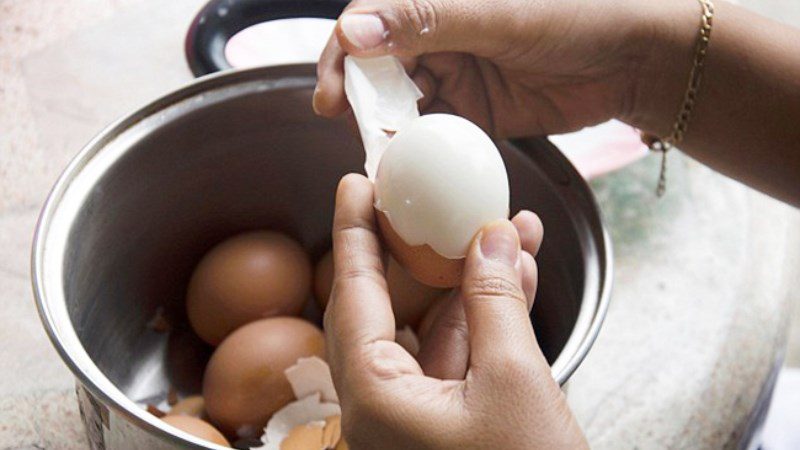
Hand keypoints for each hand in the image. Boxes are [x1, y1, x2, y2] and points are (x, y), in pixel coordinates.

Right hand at [313, 0, 676, 137]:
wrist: (634, 59)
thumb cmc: (576, 16)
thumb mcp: (498, 15)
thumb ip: (426, 21)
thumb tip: (354, 33)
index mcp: (437, 2)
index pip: (370, 22)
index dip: (340, 56)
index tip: (329, 93)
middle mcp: (437, 36)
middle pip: (376, 68)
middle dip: (356, 98)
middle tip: (346, 128)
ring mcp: (454, 77)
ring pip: (399, 104)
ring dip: (383, 128)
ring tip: (373, 154)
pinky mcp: (473, 115)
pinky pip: (432, 135)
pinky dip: (416, 151)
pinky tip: (403, 167)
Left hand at [324, 174, 586, 449]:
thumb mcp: (515, 381)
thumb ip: (495, 302)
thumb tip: (489, 238)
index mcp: (373, 399)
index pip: (351, 295)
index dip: (354, 232)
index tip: (355, 184)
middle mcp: (382, 408)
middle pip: (388, 306)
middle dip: (421, 249)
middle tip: (427, 198)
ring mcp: (416, 419)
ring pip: (433, 329)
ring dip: (470, 280)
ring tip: (505, 227)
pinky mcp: (450, 425)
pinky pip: (459, 357)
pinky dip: (487, 318)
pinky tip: (517, 276)